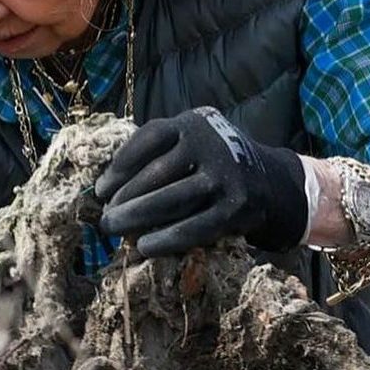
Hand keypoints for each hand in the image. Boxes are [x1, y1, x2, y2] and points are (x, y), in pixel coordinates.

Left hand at [94, 107, 307, 255]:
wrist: (269, 179)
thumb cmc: (210, 160)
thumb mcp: (190, 139)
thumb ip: (158, 150)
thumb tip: (108, 185)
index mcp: (192, 123)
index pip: (149, 138)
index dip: (120, 165)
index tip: (100, 189)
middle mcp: (209, 145)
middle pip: (156, 173)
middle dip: (124, 199)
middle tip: (104, 217)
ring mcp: (224, 177)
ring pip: (172, 201)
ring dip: (137, 219)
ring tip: (115, 230)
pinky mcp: (235, 208)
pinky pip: (194, 227)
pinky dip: (166, 239)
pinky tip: (144, 247)